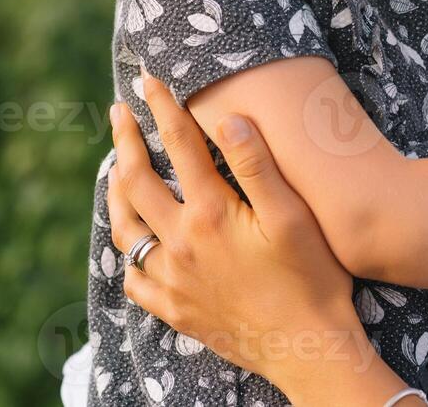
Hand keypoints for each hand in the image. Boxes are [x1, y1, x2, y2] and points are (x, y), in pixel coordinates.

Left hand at [106, 71, 403, 401]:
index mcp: (211, 212)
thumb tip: (227, 117)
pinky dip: (129, 256)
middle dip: (126, 140)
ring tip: (116, 170)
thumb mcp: (293, 215)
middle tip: (119, 111)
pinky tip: (136, 245)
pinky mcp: (176, 310)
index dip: (162, 106)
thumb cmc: (311, 278)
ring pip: (127, 229)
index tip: (148, 79)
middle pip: (138, 180)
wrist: (308, 348)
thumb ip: (258, 164)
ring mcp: (173, 280)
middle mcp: (182, 243)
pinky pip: (135, 280)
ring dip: (117, 192)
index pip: (178, 144)